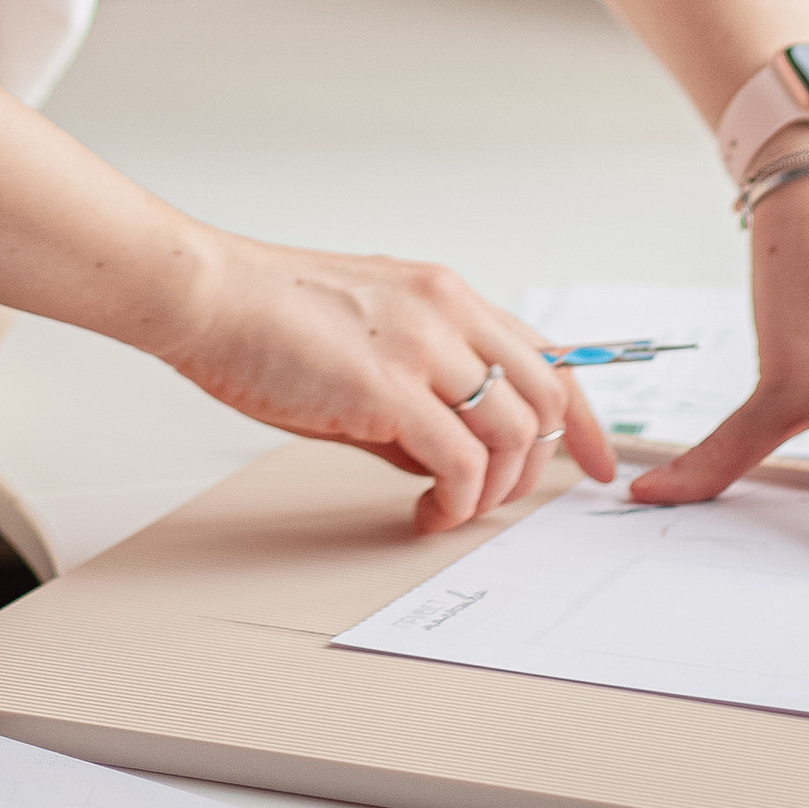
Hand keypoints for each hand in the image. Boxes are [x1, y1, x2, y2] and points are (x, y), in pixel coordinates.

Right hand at [164, 235, 618, 529]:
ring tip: (450, 510)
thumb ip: (418, 393)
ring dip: (493, 492)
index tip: (601, 462)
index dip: (587, 418)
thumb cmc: (268, 319)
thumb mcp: (368, 342)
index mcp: (446, 295)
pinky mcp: (388, 389)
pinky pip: (461, 463)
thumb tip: (446, 460)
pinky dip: (457, 501)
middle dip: (539, 467)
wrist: (207, 296)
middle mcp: (448, 312)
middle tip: (500, 503)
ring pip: (513, 435)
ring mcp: (422, 347)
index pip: (549, 356)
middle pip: (547, 399)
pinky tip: (428, 512)